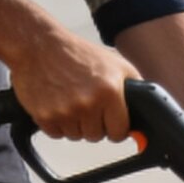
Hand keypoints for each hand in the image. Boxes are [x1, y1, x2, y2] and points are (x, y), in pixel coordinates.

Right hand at [9, 33, 137, 141]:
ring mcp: (65, 112)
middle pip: (96, 136)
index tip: (110, 120)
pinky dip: (57, 123)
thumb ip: (133, 88)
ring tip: (70, 100)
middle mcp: (88, 103)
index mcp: (109, 91)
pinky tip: (57, 103)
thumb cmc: (77, 54)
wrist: (39, 46)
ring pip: (76, 136)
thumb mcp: (115, 63)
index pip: (119, 132)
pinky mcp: (45, 117)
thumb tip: (143, 113)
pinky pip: (56, 134)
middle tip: (86, 103)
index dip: (115, 127)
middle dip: (94, 124)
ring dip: (75, 124)